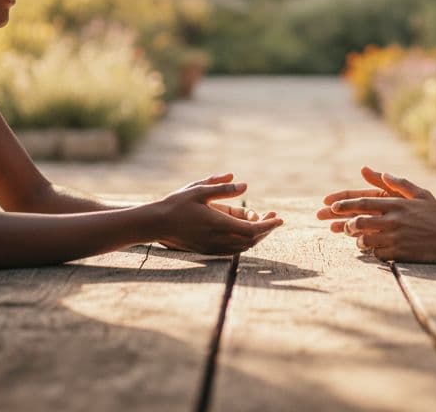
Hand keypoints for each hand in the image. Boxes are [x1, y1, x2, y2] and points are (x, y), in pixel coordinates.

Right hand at [155, 174, 281, 254]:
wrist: (155, 223)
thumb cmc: (176, 204)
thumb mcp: (199, 190)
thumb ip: (222, 188)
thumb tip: (245, 185)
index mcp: (219, 224)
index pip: (252, 230)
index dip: (269, 225)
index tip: (280, 218)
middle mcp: (218, 239)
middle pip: (251, 240)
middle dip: (265, 229)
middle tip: (273, 216)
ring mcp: (213, 247)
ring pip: (243, 247)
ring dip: (255, 236)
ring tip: (260, 219)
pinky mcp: (207, 250)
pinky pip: (232, 249)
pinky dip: (243, 241)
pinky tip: (244, 229)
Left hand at [318, 167, 435, 262]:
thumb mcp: (421, 194)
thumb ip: (399, 183)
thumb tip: (380, 173)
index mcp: (397, 204)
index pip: (363, 202)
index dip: (344, 205)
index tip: (332, 207)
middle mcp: (394, 220)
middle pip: (360, 221)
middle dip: (346, 224)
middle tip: (343, 227)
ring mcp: (396, 237)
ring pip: (365, 239)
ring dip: (357, 240)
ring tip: (357, 239)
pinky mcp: (400, 253)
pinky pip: (376, 254)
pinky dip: (371, 252)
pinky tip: (371, 250)